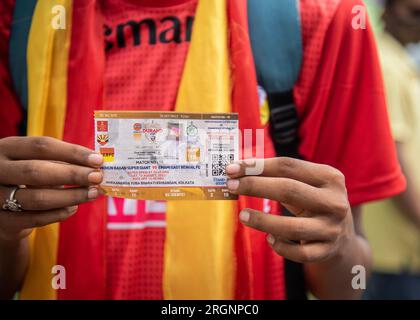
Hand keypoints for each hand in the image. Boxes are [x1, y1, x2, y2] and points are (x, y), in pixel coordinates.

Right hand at [0, 136, 103, 240]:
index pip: (41, 146)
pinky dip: (58, 214)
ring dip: (70, 196)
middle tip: (97, 177)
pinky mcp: (1, 221)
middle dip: (72, 174)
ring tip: (92, 194)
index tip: (97, 160)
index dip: (72, 152)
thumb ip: (62, 162)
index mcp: (7, 148)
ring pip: (37, 198)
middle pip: (36, 171)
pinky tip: (73, 208)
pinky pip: (34, 219)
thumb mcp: (36, 162)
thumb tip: (96, 166)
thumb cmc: (26, 179)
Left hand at [226, 157, 353, 262]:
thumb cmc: (312, 202)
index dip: (257, 166)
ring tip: (243, 215)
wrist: (343, 236)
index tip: (232, 168)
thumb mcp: (304, 184)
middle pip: (289, 190)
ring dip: (262, 221)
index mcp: (330, 177)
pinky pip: (299, 254)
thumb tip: (237, 171)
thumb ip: (276, 176)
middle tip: (231, 186)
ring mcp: (332, 229)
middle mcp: (335, 202)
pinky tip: (269, 239)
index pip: (288, 166)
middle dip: (255, 186)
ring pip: (292, 227)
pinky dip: (280, 247)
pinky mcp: (327, 251)